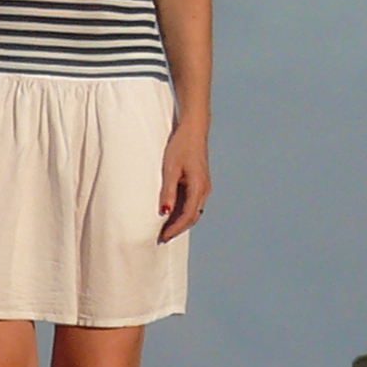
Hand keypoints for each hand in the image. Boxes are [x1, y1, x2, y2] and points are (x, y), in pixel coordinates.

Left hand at [157, 121, 210, 242]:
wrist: (193, 129)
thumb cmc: (181, 145)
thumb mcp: (171, 168)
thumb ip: (168, 191)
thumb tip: (165, 212)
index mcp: (199, 187)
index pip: (188, 216)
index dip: (175, 228)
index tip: (163, 237)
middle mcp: (204, 190)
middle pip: (192, 216)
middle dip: (177, 228)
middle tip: (162, 237)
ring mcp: (203, 186)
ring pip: (192, 210)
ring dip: (180, 220)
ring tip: (164, 227)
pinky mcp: (199, 182)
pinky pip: (192, 202)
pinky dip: (182, 210)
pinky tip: (170, 212)